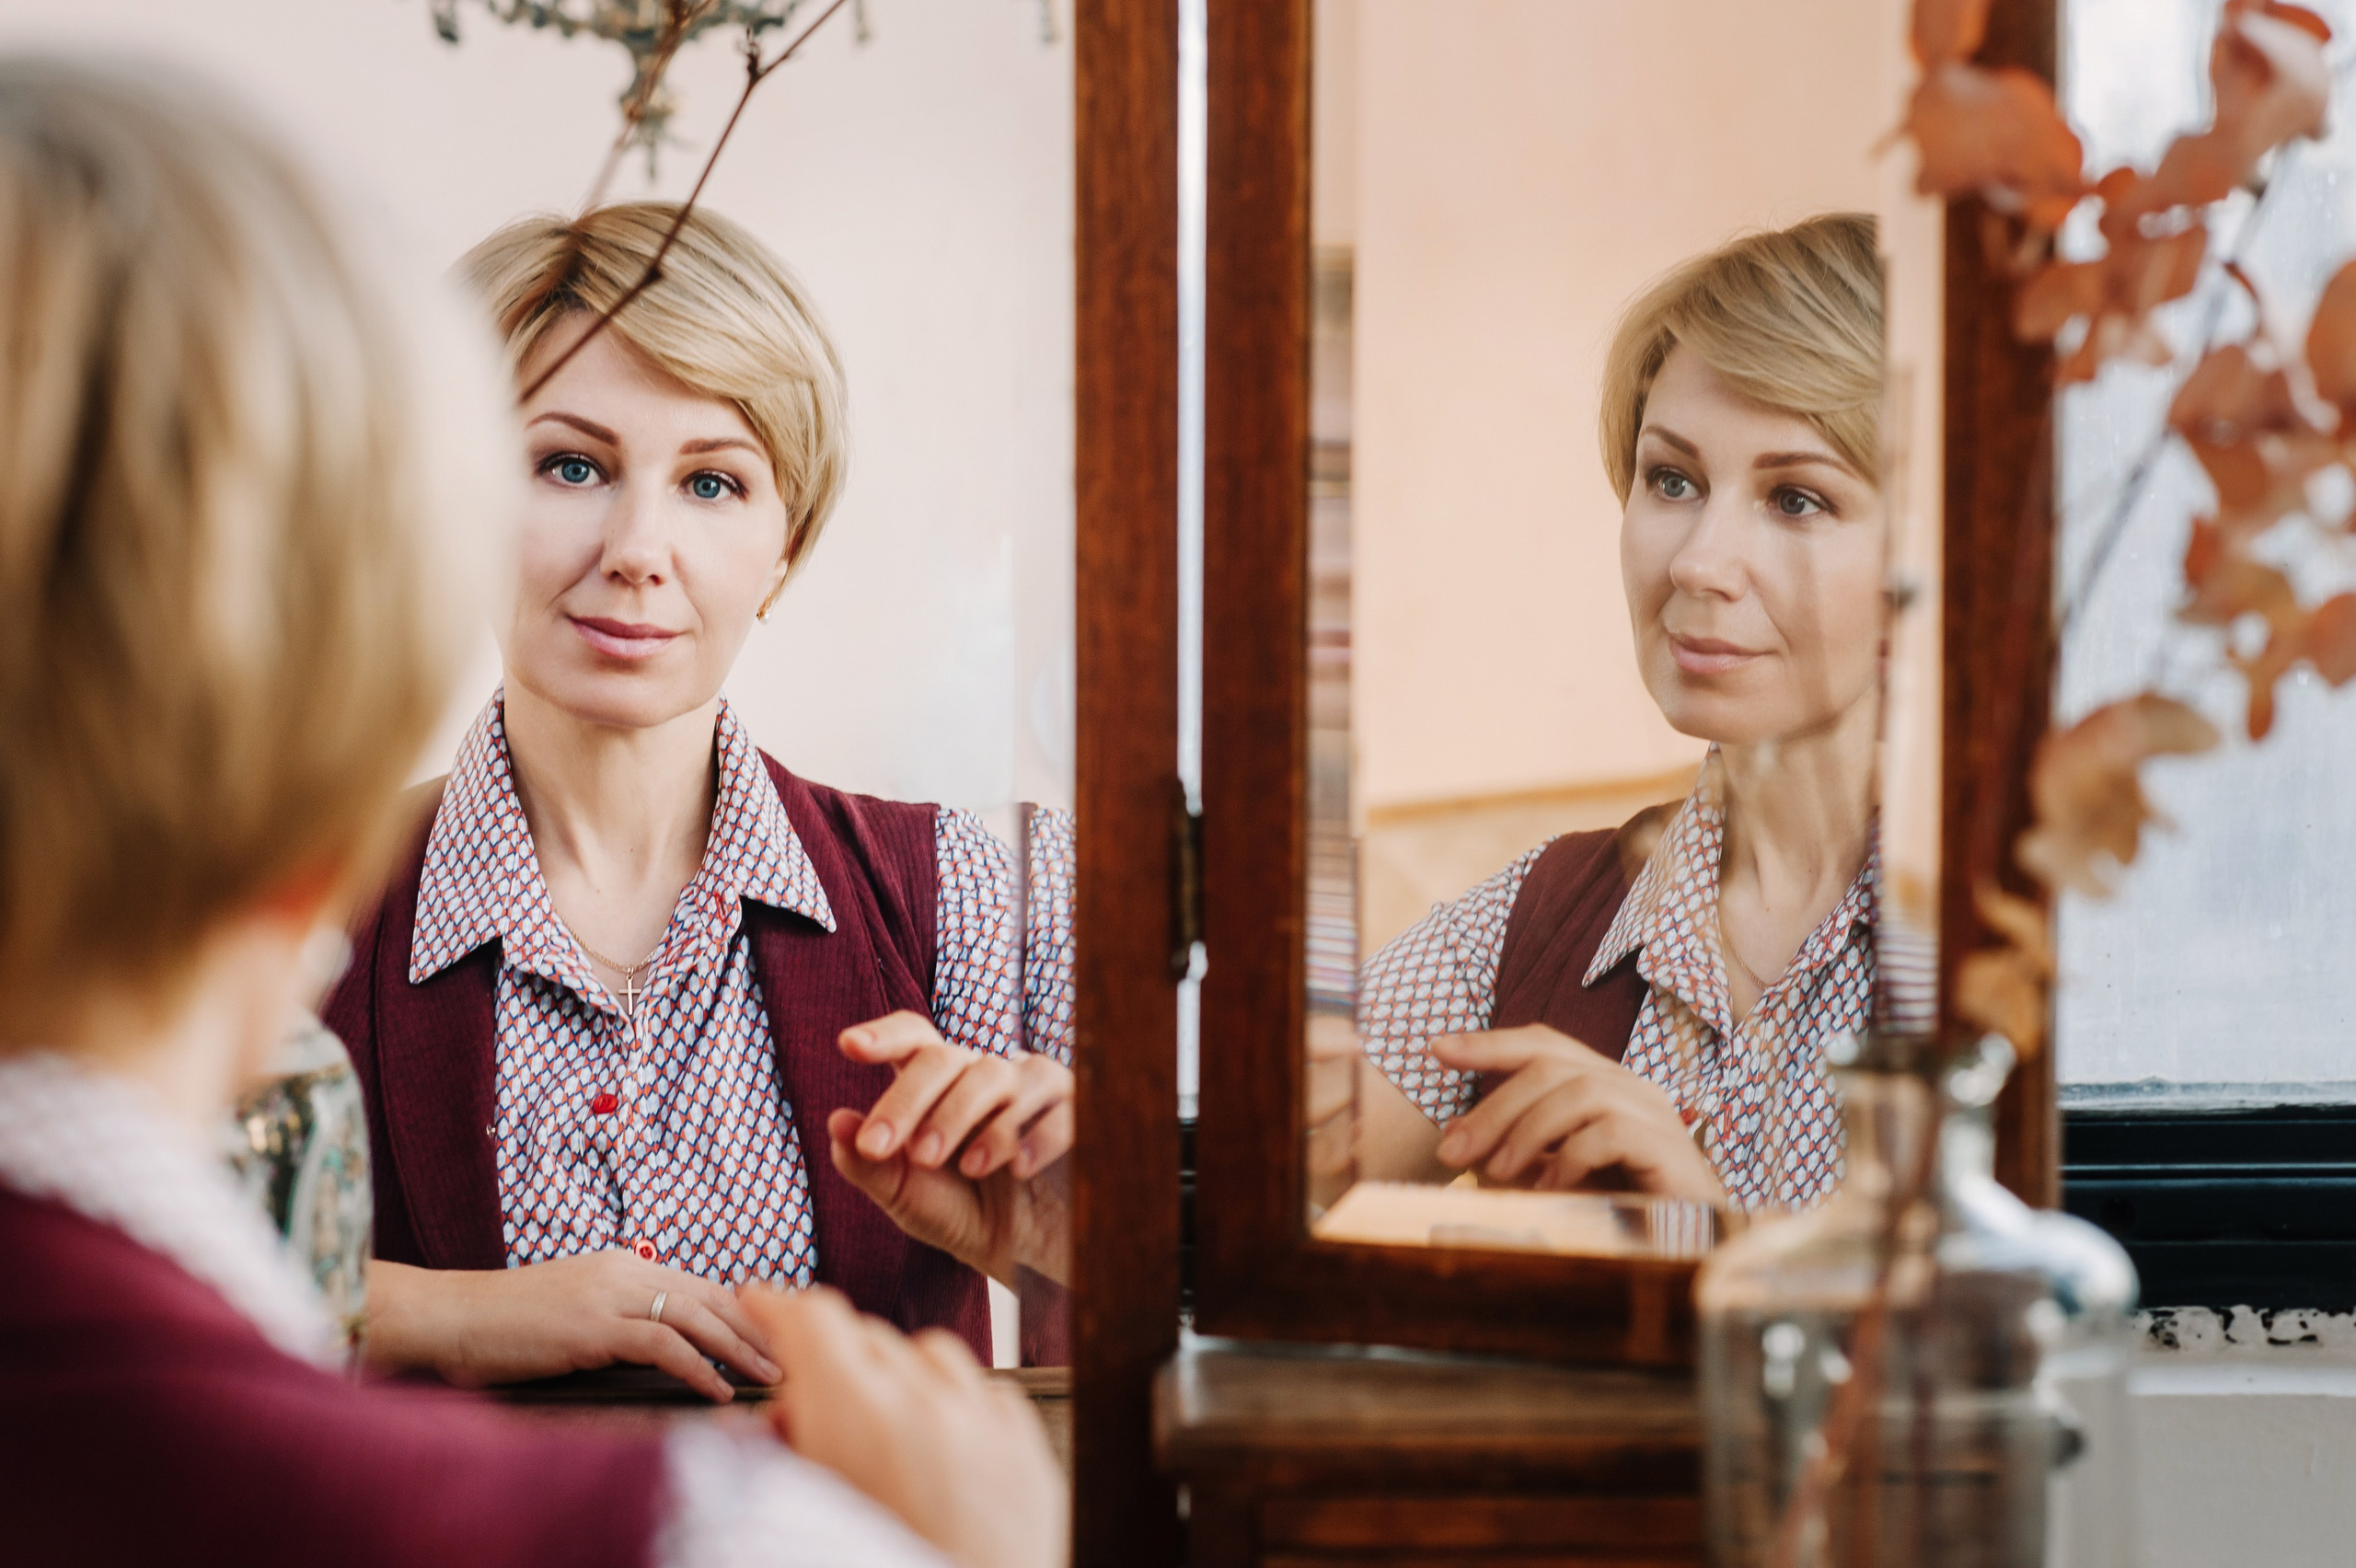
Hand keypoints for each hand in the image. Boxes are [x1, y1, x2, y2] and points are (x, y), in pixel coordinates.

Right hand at [364, 1253, 778, 1401]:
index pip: (700, 1284)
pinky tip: (719, 1391)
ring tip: (771, 1375)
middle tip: (791, 1355)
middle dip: (757, 1327)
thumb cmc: (503, 1324)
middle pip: (711, 1295)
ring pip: (697, 1315)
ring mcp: (609, 1295)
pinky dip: (698, 1368)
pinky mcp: (593, 1327)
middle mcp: (623, 1270)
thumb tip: (657, 1346)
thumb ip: (615, 1319)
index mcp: (621, 1264)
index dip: (742, 1310)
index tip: (773, 1336)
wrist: (449, 1317)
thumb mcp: (572, 1312)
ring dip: (741, 1348)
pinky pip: (662, 1344)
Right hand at [745, 1285, 1067, 1567]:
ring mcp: (981, 1417)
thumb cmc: (889, 1565)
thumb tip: (778, 1421)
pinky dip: (953, 1405)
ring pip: (927, 1352)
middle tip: (811, 1411)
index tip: (761, 1306)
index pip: (813, 1319)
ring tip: (879, 1434)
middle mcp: (921, 1400)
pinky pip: (981, 1391)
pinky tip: (937, 1449)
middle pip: (865, 1336)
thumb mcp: (805, 1512)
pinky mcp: (1024, 1443)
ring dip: (897, 1376)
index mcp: (855, 1415)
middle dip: (833, 1361)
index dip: (778, 1308)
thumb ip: (783, 1456)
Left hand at [829, 1011, 1072, 1286]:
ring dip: (969, 1118)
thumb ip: (870, 1165)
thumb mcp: (907, 1198)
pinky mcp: (1079, 1114)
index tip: (848, 1047)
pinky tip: (1019, 1169)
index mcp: (940, 1085)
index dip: (884, 1035)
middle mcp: (985, 1076)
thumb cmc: (964, 1216)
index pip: (915, 1040)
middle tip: (883, 1147)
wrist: (1031, 1257)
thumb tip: (836, 1121)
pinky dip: (1037, 1135)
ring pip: (1000, 1075)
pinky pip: (1059, 1107)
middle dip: (910, 1100)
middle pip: (947, 1057)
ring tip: (962, 1167)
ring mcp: (1034, 1090)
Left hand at [1428, 1025, 1726, 1204]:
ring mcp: (1656, 1114)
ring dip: (1527, 1130)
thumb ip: (1510, 1150)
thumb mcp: (1550, 1175)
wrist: (1693, 1247)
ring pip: (1579, 1090)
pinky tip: (1550, 1187)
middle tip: (1452, 1151)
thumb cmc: (1620, 1209)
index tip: (1436, 1049)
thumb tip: (1454, 1129)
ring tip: (1499, 1172)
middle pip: (1552, 1066)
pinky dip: (1569, 1156)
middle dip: (1493, 1106)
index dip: (1490, 1042)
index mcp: (1603, 1083)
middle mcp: (1631, 1087)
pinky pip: (1610, 1131)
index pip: (1543, 1044)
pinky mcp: (1671, 1148)